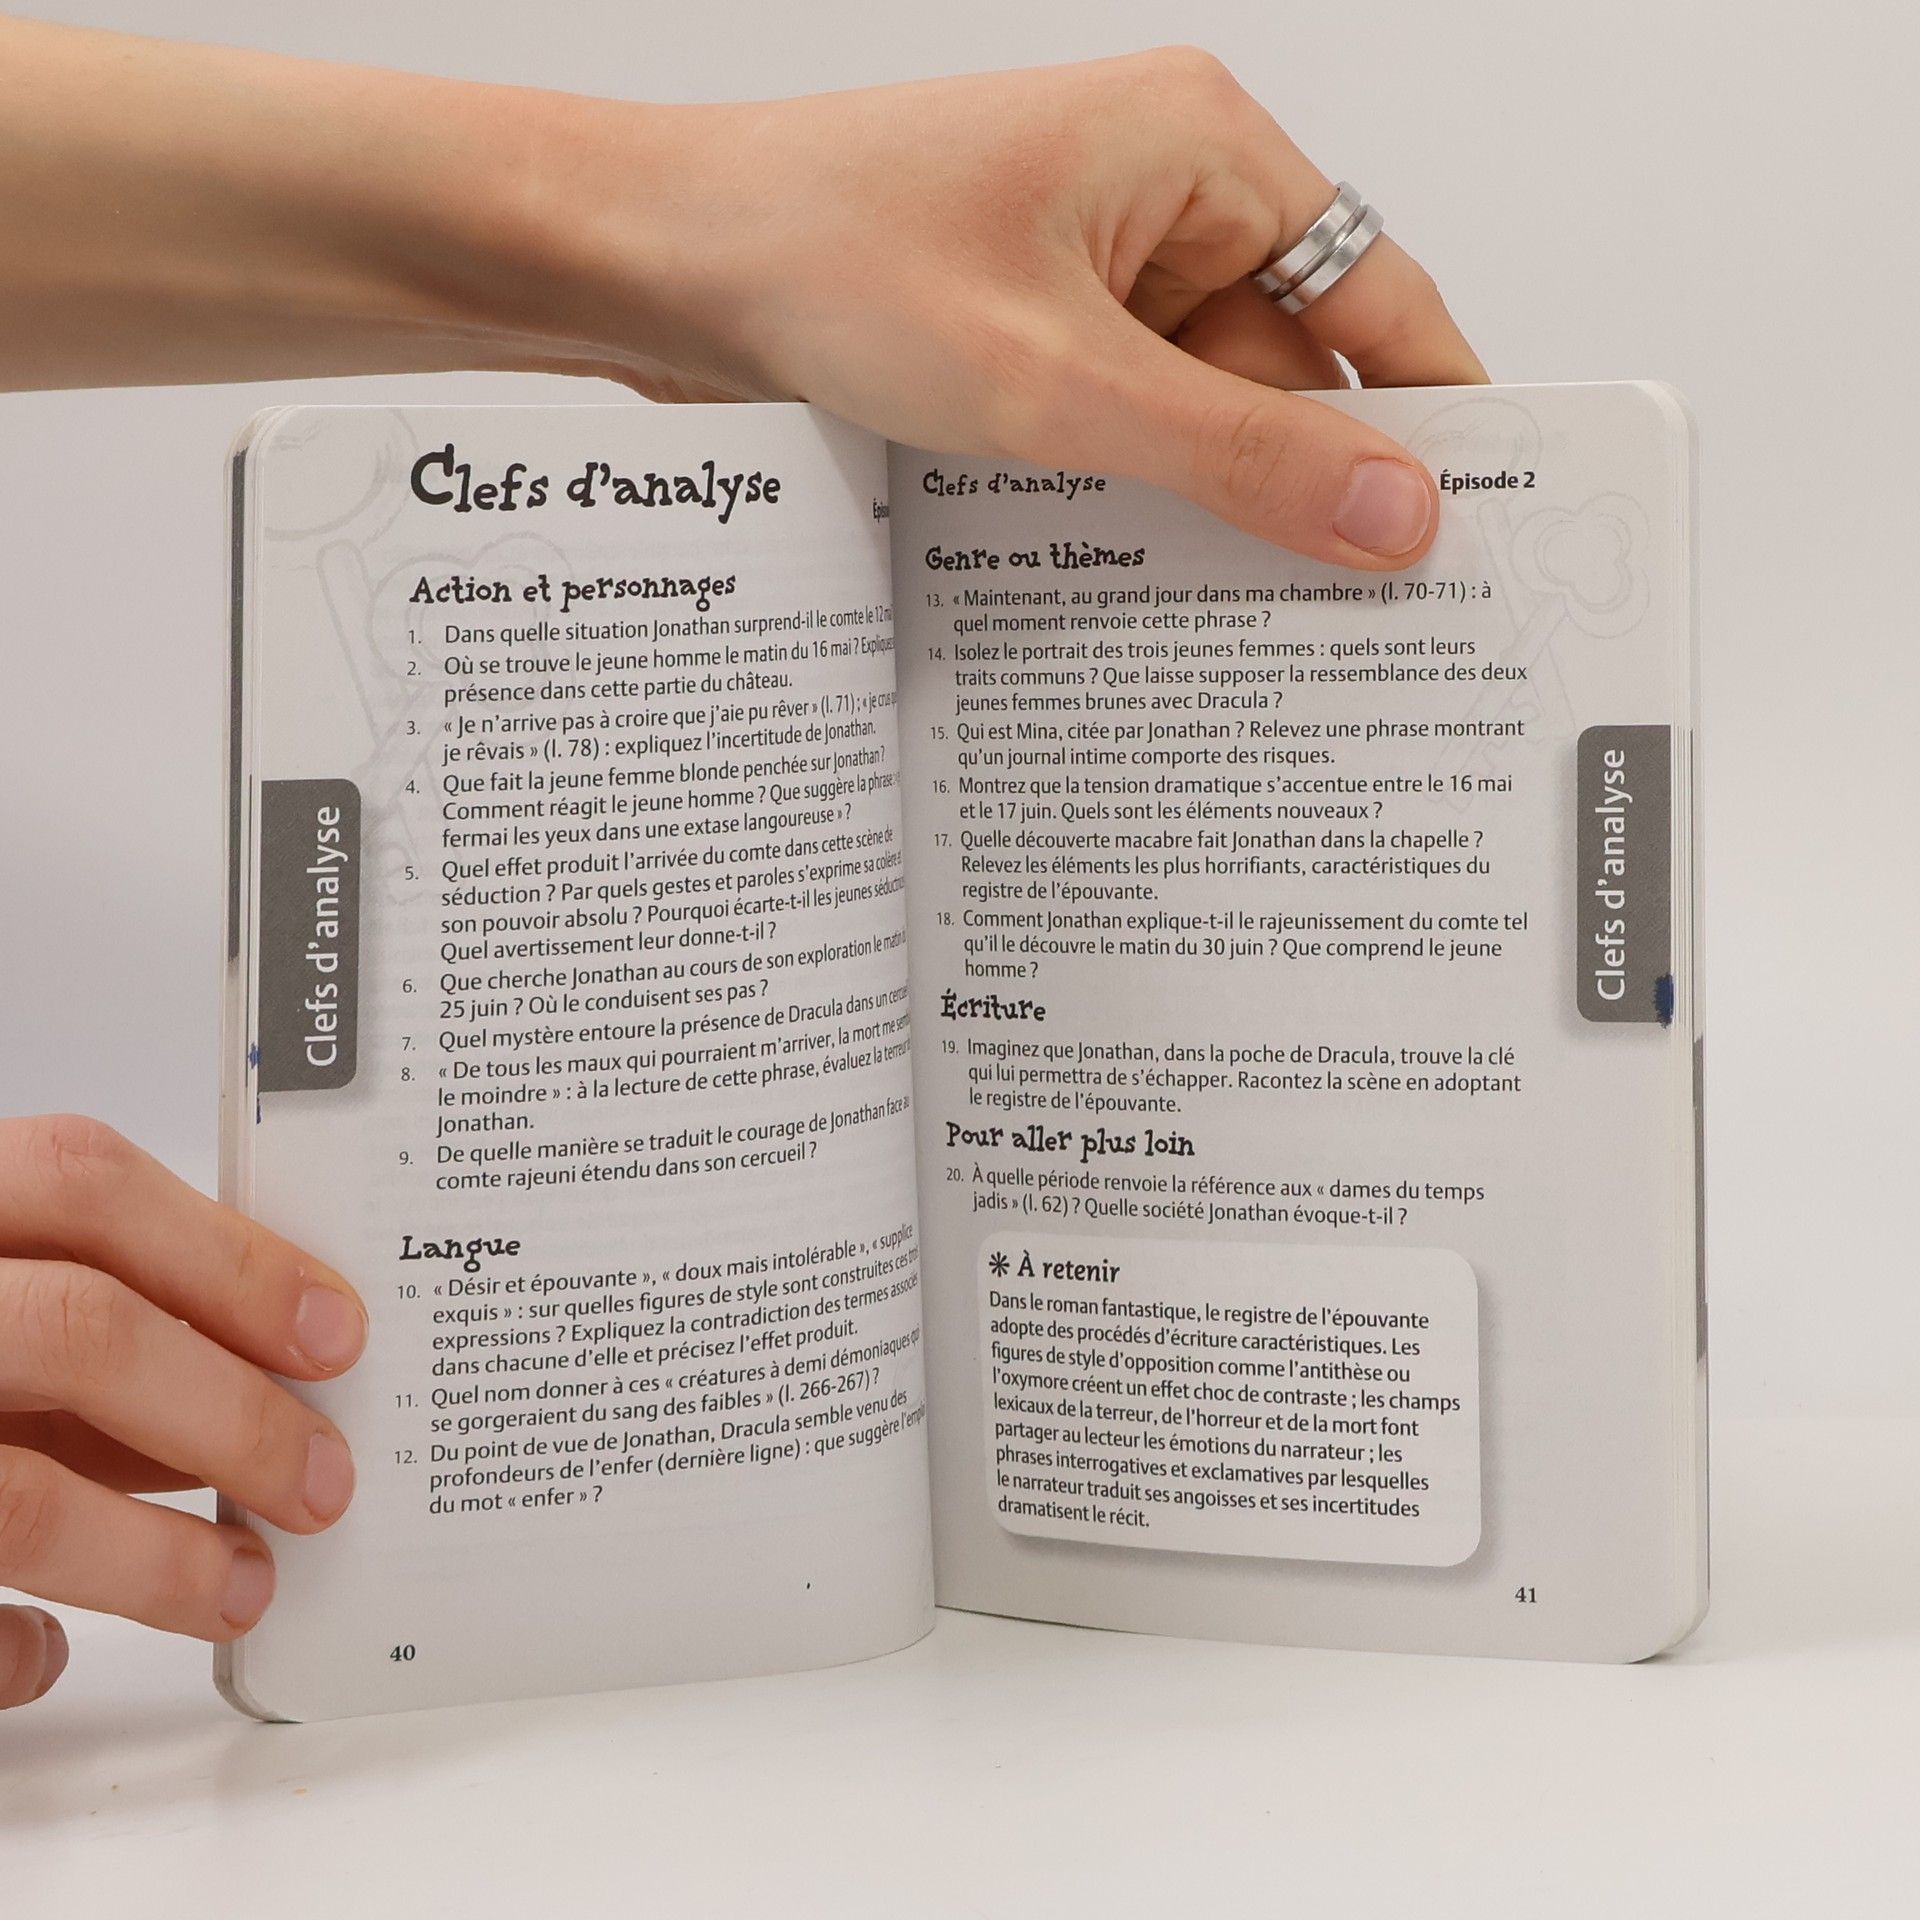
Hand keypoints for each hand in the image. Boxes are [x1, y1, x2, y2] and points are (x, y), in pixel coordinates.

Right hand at [0, 1115, 363, 1709]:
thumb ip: (71, 1295)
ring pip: (13, 1497)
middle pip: (81, 1333)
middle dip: (230, 1415)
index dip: (228, 1256)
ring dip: (153, 1556)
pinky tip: (45, 1652)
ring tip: (241, 1587)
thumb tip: (254, 1354)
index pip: (82, 1180)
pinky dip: (4, 1645)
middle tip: (322, 1479)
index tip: (334, 1333)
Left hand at [1, 32, 1480, 568]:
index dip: (1433, 424)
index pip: (1380, 301)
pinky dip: (1124, 503)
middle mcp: (1158, 205)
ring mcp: (1085, 275)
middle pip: (1287, 377)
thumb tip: (1402, 513)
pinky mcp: (1021, 336)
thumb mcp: (1055, 383)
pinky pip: (1115, 431)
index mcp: (1203, 155)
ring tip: (1232, 633)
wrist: (643, 264)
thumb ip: (1236, 455)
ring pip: (1194, 420)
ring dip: (1200, 512)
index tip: (1475, 540)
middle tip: (1347, 639)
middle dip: (1300, 497)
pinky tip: (1129, 587)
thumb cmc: (822, 262)